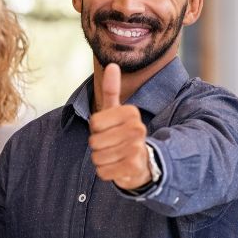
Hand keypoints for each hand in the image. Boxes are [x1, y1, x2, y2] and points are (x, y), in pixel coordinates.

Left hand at [88, 63, 150, 189]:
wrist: (142, 163)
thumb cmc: (123, 134)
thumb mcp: (116, 112)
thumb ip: (112, 90)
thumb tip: (111, 65)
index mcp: (131, 113)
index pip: (94, 123)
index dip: (96, 130)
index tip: (109, 130)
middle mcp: (137, 129)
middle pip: (94, 141)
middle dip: (98, 147)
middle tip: (112, 146)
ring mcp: (137, 148)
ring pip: (98, 157)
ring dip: (101, 160)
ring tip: (115, 156)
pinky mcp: (134, 167)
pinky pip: (103, 171)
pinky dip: (106, 172)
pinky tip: (117, 168)